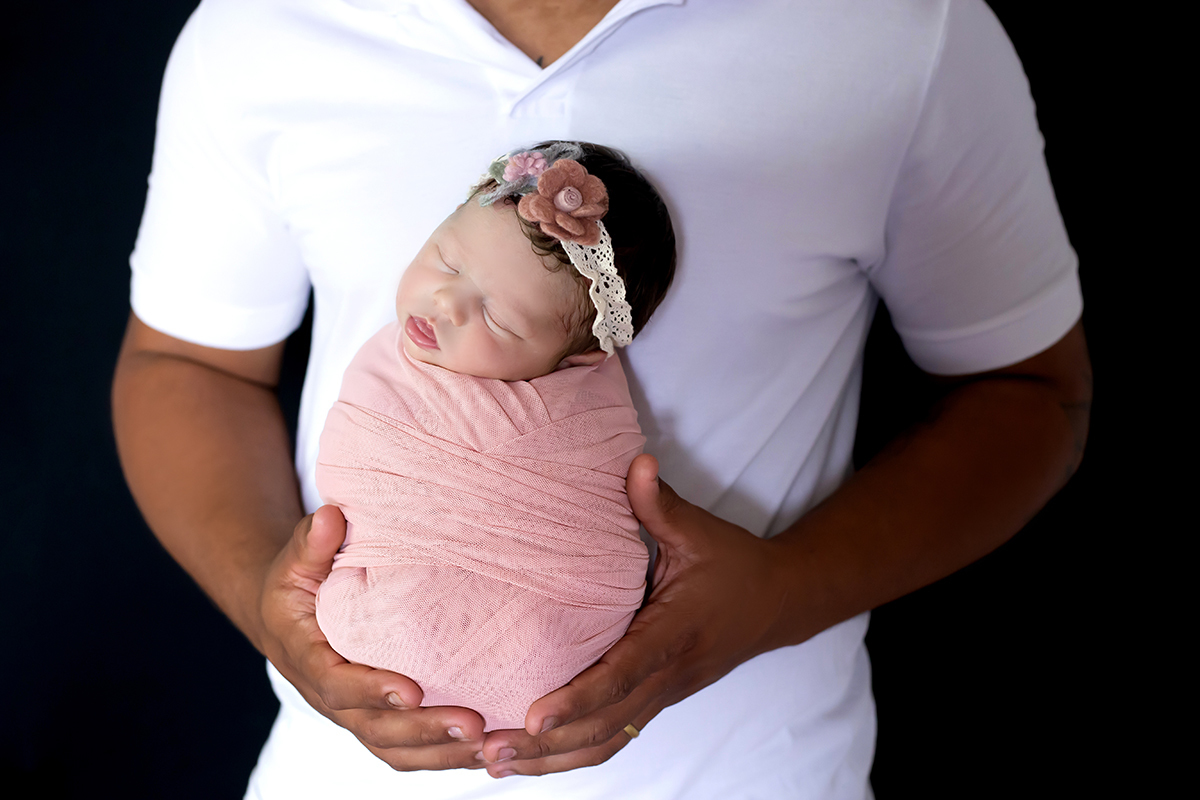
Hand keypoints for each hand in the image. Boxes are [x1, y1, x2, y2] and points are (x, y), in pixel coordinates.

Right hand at [259, 504, 487, 769]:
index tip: (412, 690)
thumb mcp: (295, 560)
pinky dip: (443, 757)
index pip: (338, 683)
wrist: (286, 619)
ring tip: (489, 744)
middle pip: (375, 728)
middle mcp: (330, 697)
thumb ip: (311, 541)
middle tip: (472, 723)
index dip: (372, 690)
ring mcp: (354, 715)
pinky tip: (486, 750)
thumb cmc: (295, 584)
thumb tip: (332, 516)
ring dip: (441, 753)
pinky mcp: (376, 721)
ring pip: (395, 748)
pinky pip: (407, 751)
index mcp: (307, 658)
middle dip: (424, 730)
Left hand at [477, 454, 788, 777]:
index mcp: (675, 633)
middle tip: (490, 750)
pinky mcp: (658, 700)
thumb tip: (636, 463)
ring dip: (554, 759)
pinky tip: (536, 758)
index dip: (579, 697)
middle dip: (547, 744)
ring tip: (498, 765)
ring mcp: (664, 694)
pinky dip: (575, 754)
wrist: (780, 603)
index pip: (623, 672)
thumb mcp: (700, 532)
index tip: (534, 714)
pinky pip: (616, 737)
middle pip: (605, 724)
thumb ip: (661, 504)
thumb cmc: (736, 565)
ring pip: (608, 741)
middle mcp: (669, 674)